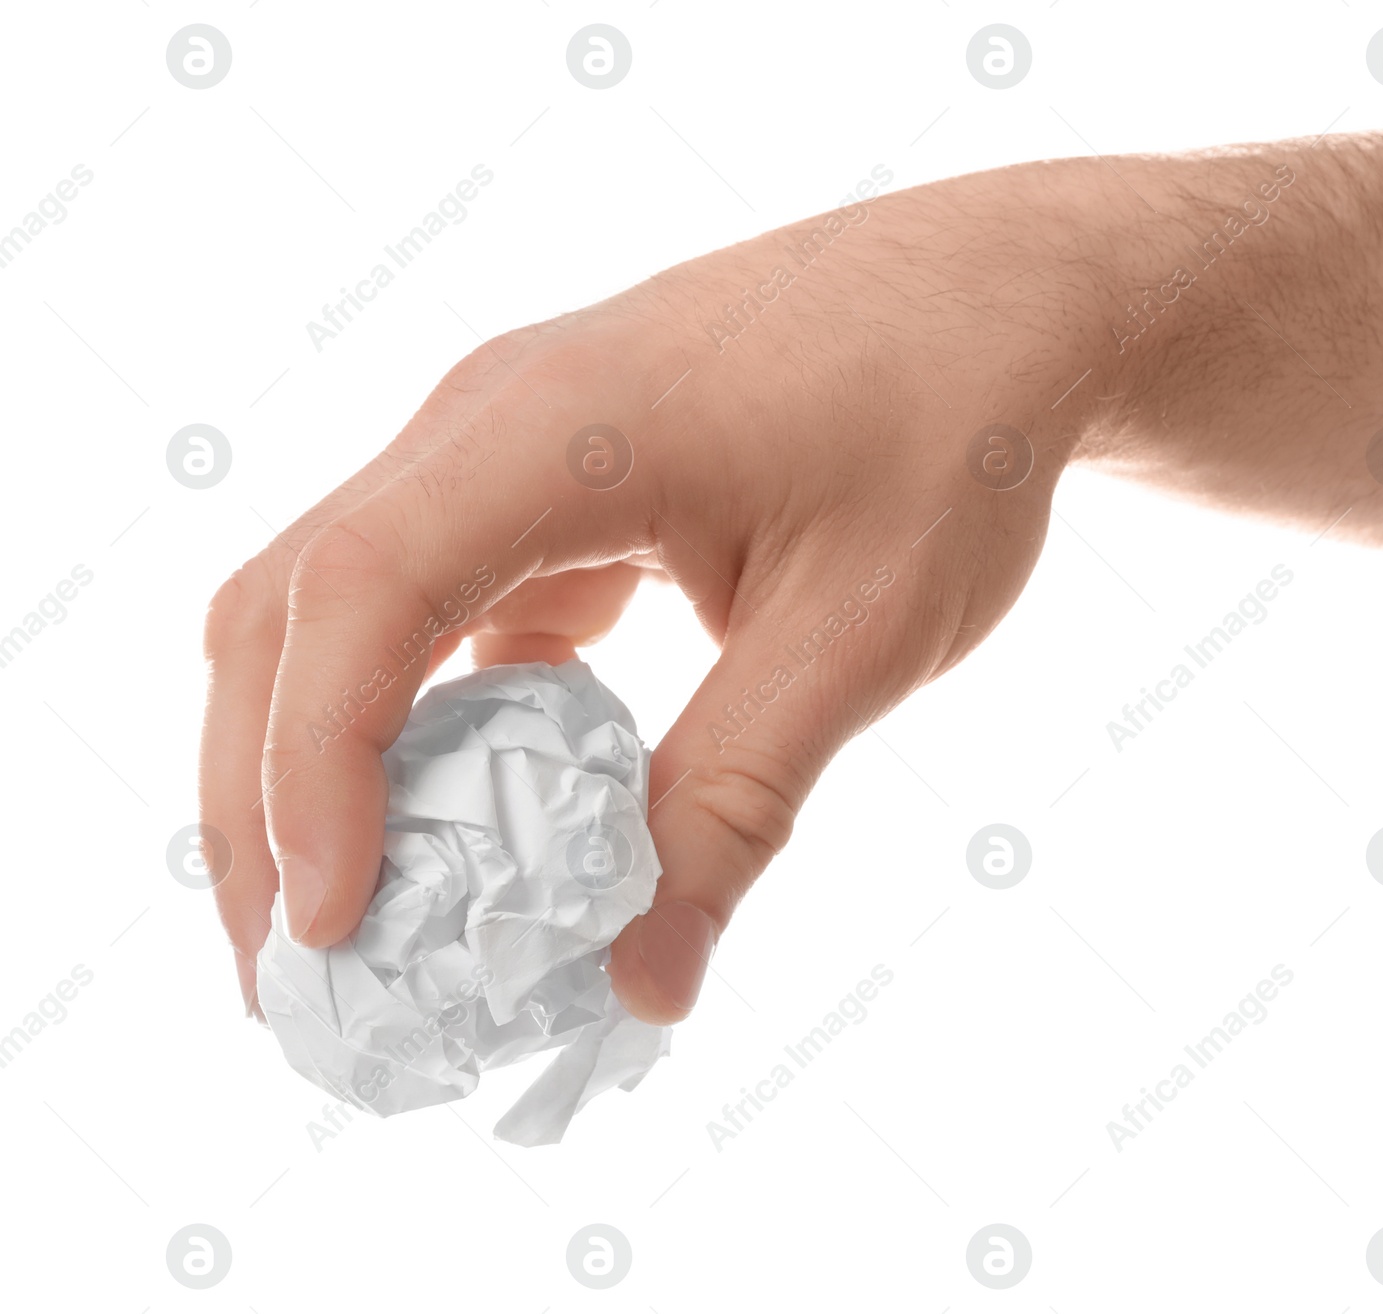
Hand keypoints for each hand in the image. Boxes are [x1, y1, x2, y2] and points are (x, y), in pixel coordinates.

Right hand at [201, 163, 1099, 1023]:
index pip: (363, 593)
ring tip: (355, 914)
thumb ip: (734, 808)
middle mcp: (493, 416)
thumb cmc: (947, 435)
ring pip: (347, 603)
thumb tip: (643, 989)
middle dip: (264, 792)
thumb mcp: (853, 638)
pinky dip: (429, 715)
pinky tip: (477, 813)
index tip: (331, 926)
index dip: (315, 768)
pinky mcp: (545, 475)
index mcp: (560, 427)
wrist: (1002, 300)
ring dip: (329, 756)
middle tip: (292, 972)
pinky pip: (441, 598)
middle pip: (298, 605)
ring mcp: (508, 438)